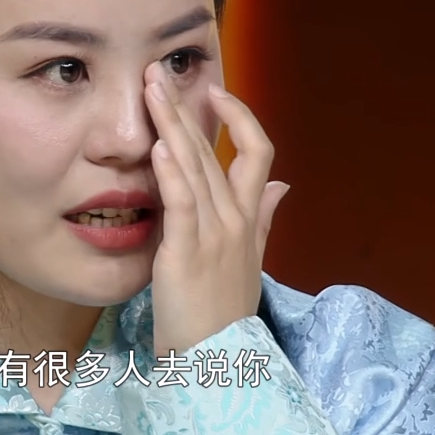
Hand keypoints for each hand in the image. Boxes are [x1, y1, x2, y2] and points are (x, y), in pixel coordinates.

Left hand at [144, 63, 290, 355]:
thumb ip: (264, 217)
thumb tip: (283, 185)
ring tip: (150, 90)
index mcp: (249, 218)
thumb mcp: (251, 259)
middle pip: (215, 150)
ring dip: (171, 124)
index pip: (257, 153)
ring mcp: (213, 234)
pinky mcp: (186, 252)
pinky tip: (158, 145)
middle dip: (185, 107)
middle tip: (158, 72)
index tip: (214, 92)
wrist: (217, 362)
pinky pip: (182, 203)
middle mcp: (235, 219)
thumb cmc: (223, 310)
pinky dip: (172, 171)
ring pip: (195, 166)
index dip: (239, 118)